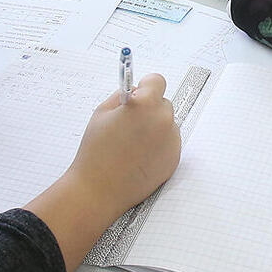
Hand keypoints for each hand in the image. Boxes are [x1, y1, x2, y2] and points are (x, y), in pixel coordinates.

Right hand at [63, 74, 180, 208]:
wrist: (99, 190)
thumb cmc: (96, 152)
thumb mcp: (101, 113)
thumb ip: (122, 97)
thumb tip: (136, 91)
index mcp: (145, 104)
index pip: (157, 81)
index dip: (146, 86)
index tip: (139, 93)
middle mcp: (163, 120)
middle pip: (163, 103)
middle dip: (149, 109)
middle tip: (130, 124)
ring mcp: (172, 140)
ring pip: (167, 124)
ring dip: (155, 128)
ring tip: (132, 144)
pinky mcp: (175, 158)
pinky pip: (169, 142)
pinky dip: (158, 145)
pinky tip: (139, 157)